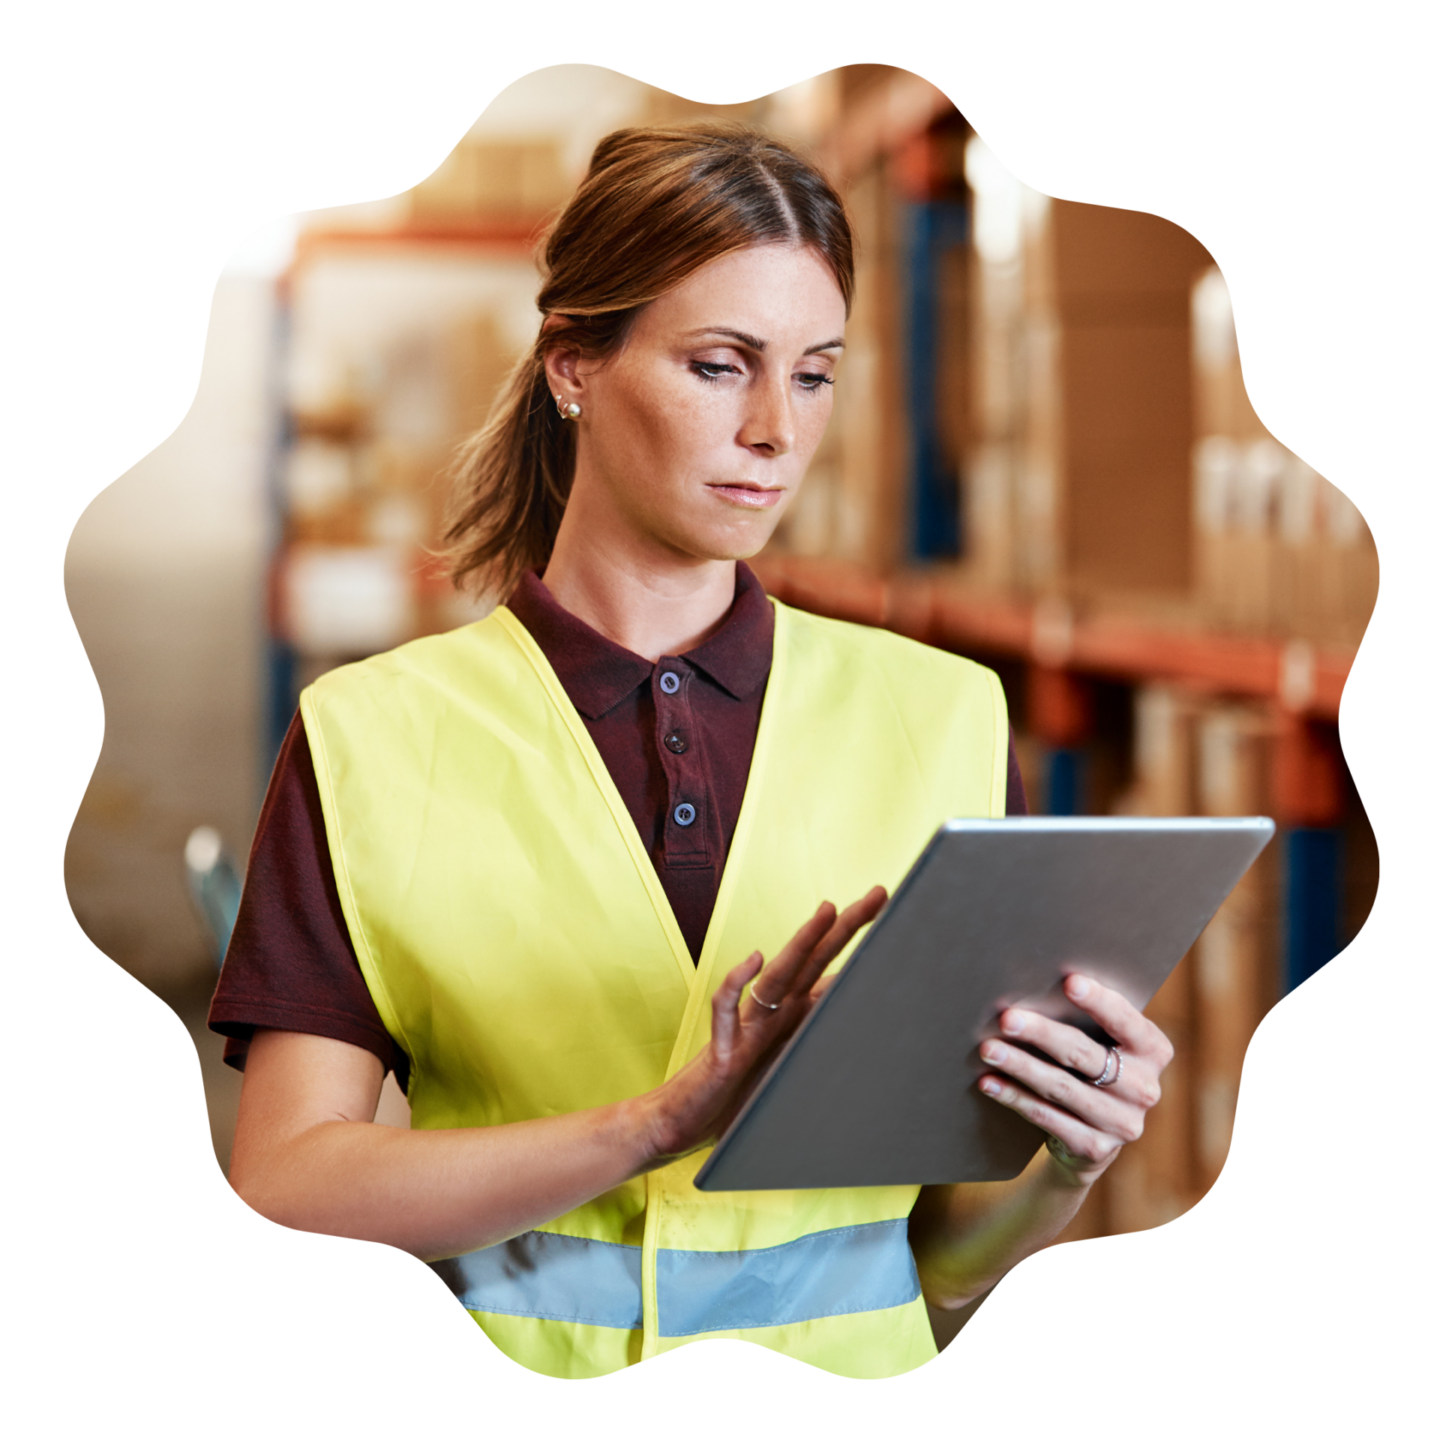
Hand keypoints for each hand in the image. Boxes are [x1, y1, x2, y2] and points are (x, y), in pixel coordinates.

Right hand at [639, 885, 887, 1165]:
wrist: (683, 1121)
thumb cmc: (733, 1095)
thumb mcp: (784, 1068)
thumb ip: (811, 1041)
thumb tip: (854, 1022)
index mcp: (788, 1017)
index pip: (826, 969)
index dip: (854, 942)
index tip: (885, 910)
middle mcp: (770, 1014)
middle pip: (812, 960)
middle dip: (845, 927)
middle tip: (879, 893)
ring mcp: (746, 1028)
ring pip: (777, 975)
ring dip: (803, 941)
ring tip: (829, 910)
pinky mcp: (723, 1050)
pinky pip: (726, 1010)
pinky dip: (737, 983)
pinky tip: (752, 959)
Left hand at [976, 974, 1173, 1182]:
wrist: (1093, 1136)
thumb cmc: (1091, 1067)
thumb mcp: (1104, 1042)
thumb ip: (1086, 1018)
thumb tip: (1033, 984)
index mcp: (1153, 1050)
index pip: (1126, 1021)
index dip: (1099, 1001)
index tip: (1069, 981)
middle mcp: (1144, 1088)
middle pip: (1084, 1054)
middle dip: (1041, 1034)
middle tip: (1006, 1019)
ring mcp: (1122, 1123)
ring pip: (1061, 1087)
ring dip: (1020, 1066)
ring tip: (988, 1050)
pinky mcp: (1095, 1147)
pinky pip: (1046, 1117)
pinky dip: (1014, 1098)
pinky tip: (989, 1083)